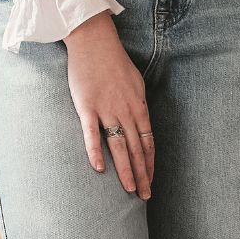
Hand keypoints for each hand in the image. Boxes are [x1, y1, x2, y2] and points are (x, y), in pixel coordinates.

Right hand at [65, 15, 152, 198]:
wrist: (94, 42)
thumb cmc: (115, 63)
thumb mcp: (135, 84)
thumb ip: (137, 104)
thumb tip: (140, 121)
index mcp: (139, 107)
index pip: (148, 142)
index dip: (150, 164)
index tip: (152, 181)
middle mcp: (127, 111)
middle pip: (137, 149)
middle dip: (143, 174)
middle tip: (145, 196)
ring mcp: (107, 110)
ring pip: (119, 146)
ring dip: (125, 170)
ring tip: (130, 190)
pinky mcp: (87, 107)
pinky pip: (92, 134)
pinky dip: (96, 151)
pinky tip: (100, 169)